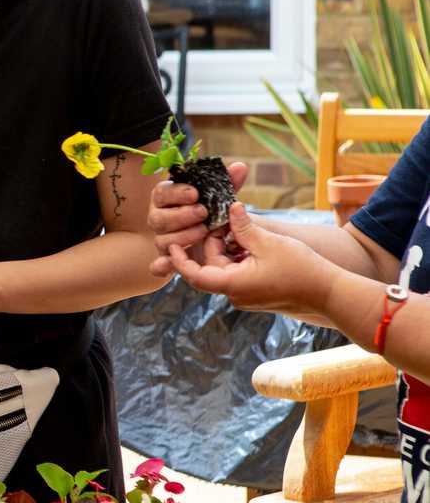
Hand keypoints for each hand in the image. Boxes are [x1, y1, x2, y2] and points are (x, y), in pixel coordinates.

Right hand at [148, 162, 247, 276]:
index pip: (161, 193)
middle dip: (180, 216)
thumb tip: (240, 167)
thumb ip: (228, 183)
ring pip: (161, 241)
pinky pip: (159, 264)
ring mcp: (162, 239)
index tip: (195, 193)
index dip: (176, 193)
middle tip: (202, 213)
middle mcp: (160, 218)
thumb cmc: (213, 211)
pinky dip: (162, 265)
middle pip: (157, 218)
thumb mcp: (221, 196)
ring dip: (181, 237)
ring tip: (203, 233)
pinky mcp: (168, 259)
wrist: (214, 237)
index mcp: (166, 199)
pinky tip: (169, 266)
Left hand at [168, 203, 338, 314]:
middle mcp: (234, 294)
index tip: (173, 242)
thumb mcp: (269, 242)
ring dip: (229, 246)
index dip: (180, 259)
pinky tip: (251, 239)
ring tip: (240, 227)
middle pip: (210, 265)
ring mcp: (245, 294)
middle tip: (225, 220)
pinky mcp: (255, 291)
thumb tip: (231, 208)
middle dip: (214, 241)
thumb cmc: (301, 269)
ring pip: (225, 266)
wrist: (329, 292)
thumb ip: (244, 226)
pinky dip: (240, 255)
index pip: (194, 275)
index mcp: (232, 285)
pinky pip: (238, 271)